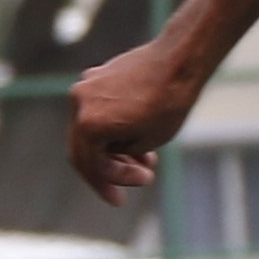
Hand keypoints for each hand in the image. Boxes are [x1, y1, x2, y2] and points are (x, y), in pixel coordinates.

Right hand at [71, 36, 205, 201]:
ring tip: (143, 163)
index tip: (121, 199)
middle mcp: (79, 103)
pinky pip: (97, 110)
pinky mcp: (98, 76)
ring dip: (112, 150)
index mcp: (88, 124)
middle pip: (83, 148)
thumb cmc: (168, 103)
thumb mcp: (144, 144)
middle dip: (104, 172)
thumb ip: (117, 156)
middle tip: (120, 192)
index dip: (106, 185)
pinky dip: (112, 128)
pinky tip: (136, 139)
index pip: (90, 165)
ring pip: (91, 128)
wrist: (180, 60)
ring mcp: (86, 85)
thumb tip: (109, 158)